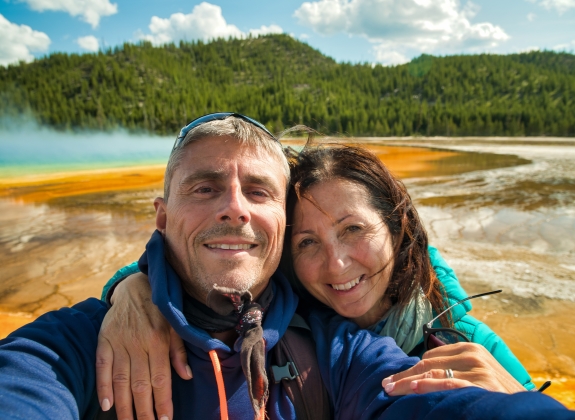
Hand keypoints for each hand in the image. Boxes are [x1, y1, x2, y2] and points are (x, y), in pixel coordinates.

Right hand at [95, 272, 191, 419]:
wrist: (135, 286)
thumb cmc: (160, 309)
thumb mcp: (175, 325)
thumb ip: (179, 351)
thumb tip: (187, 376)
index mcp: (158, 341)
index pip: (161, 378)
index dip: (163, 401)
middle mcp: (138, 344)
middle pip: (140, 384)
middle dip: (144, 411)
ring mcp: (119, 343)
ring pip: (121, 380)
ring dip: (124, 406)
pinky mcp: (104, 340)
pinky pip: (102, 367)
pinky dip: (103, 387)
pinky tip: (106, 405)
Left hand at [381, 342, 525, 395]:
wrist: (525, 411)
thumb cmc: (496, 395)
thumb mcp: (476, 375)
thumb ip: (453, 369)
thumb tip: (419, 372)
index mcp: (469, 348)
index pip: (429, 357)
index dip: (409, 369)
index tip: (394, 380)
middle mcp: (473, 354)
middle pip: (427, 363)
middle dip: (404, 376)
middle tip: (386, 386)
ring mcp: (478, 369)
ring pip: (432, 372)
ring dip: (408, 382)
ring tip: (391, 390)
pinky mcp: (482, 384)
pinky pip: (448, 383)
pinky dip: (428, 385)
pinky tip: (412, 388)